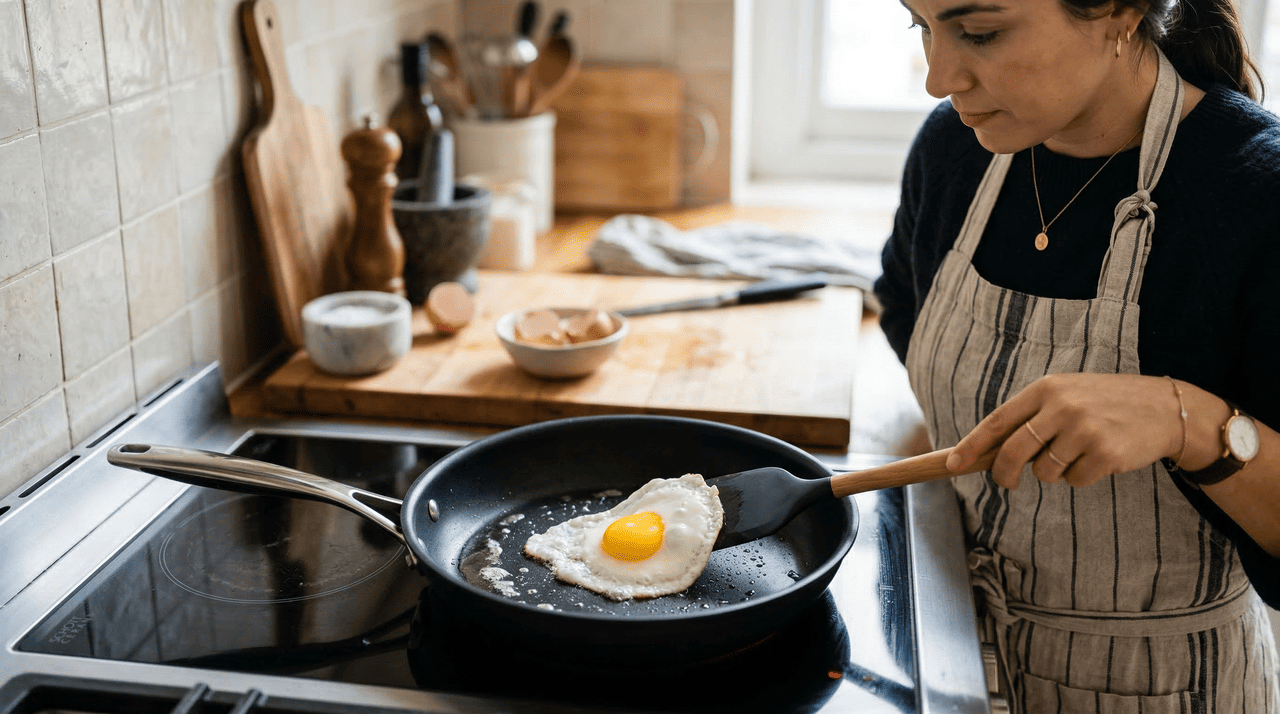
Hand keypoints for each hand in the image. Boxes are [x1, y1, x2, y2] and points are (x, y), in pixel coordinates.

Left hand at [944, 373, 1182, 488]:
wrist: (1163, 408)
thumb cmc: (1105, 403)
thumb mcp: (1066, 395)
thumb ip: (1032, 417)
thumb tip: (988, 451)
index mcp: (1046, 389)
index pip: (997, 421)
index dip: (972, 446)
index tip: (953, 464)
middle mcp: (1062, 407)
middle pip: (1013, 452)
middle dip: (1004, 474)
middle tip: (1007, 483)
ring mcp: (1084, 430)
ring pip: (1045, 472)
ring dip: (1055, 472)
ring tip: (1078, 453)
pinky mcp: (1105, 453)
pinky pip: (1074, 480)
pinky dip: (1082, 477)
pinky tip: (1100, 458)